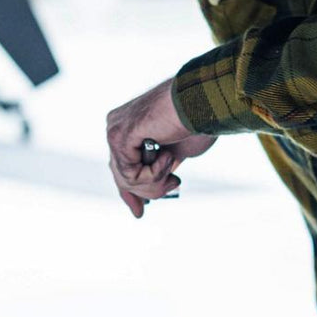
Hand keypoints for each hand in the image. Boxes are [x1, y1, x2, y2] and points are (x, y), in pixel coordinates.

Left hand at [106, 78, 216, 217]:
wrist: (202, 104)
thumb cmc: (194, 125)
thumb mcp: (169, 158)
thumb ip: (153, 174)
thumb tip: (142, 202)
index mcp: (126, 129)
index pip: (120, 169)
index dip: (130, 194)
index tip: (139, 212)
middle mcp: (116, 127)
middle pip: (122, 177)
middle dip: (149, 189)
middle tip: (174, 182)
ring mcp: (115, 130)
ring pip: (126, 180)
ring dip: (155, 183)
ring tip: (173, 172)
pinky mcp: (120, 135)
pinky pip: (131, 174)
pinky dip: (153, 174)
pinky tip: (167, 158)